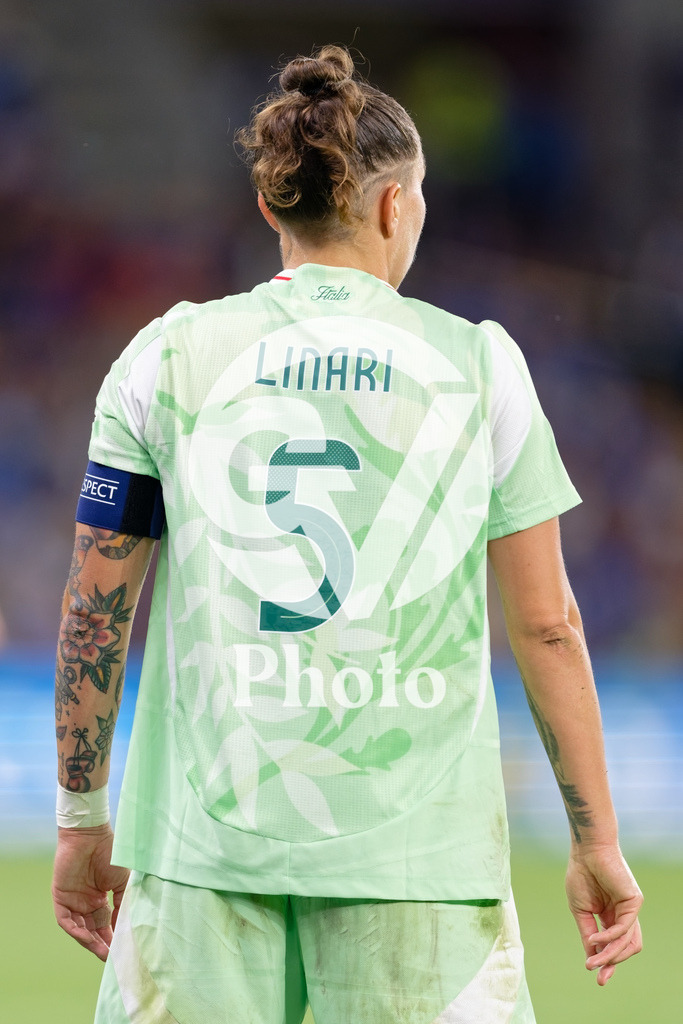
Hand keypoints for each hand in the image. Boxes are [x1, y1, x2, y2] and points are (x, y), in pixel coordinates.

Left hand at [52, 823, 129, 961]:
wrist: (92, 835)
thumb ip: (124, 904)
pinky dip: (77, 932)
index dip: (114, 937)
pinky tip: (89, 939)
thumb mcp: (123, 882)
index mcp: (100, 898)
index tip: (124, 950)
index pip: (106, 924)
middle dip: (103, 944)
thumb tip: (127, 927)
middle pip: (93, 930)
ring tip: (104, 954)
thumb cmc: (111, 853)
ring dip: (91, 942)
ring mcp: (73, 901)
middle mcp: (86, 902)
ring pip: (80, 929)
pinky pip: (66, 921)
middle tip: (114, 958)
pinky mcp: (61, 898)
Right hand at [565, 844, 642, 984]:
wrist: (586, 850)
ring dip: (612, 955)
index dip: (605, 962)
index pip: (614, 945)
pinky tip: (594, 939)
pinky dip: (609, 938)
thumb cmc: (581, 875)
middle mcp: (624, 915)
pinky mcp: (634, 902)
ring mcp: (631, 909)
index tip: (594, 975)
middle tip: (599, 977)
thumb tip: (591, 960)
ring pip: (629, 943)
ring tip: (594, 961)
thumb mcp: (580, 910)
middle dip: (612, 964)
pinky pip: (624, 928)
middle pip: (626, 948)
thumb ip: (587, 934)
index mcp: (611, 916)